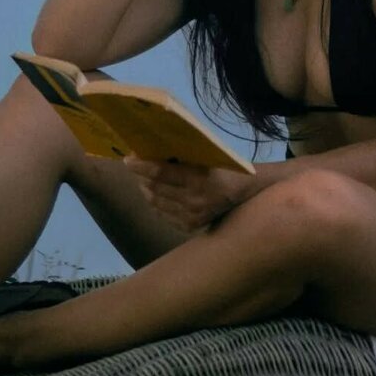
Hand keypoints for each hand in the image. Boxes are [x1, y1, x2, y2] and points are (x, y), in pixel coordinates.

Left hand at [124, 153, 255, 232]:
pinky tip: (152, 193)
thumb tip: (154, 149)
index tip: (128, 159)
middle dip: (139, 176)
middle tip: (132, 165)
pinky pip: (164, 214)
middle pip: (155, 188)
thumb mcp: (207, 157)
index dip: (142, 165)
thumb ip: (183, 156)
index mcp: (199, 179)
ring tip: (139, 178)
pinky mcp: (190, 226)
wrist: (246, 194)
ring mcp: (191, 216)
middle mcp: (193, 201)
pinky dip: (154, 202)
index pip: (161, 173)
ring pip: (156, 202)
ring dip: (144, 188)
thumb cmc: (226, 168)